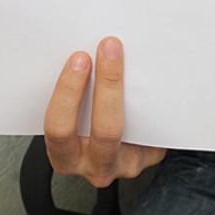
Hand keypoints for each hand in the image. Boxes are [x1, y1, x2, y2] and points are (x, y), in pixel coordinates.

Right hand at [44, 36, 165, 187]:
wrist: (116, 150)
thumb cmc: (81, 127)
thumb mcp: (69, 118)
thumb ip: (72, 97)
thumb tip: (86, 51)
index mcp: (65, 158)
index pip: (60, 128)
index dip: (68, 92)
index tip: (79, 58)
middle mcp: (97, 167)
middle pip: (105, 130)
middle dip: (107, 83)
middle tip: (109, 48)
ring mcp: (128, 163)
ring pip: (135, 124)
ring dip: (136, 85)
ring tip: (135, 54)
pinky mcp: (152, 155)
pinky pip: (154, 125)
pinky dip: (151, 95)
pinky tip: (150, 70)